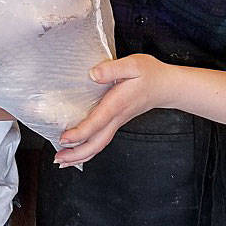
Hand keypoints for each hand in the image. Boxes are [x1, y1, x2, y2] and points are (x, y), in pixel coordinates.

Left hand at [52, 53, 178, 166]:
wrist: (167, 86)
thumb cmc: (150, 74)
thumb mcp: (133, 64)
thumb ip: (112, 69)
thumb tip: (94, 74)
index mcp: (117, 104)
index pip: (97, 123)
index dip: (80, 133)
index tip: (64, 138)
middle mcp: (116, 117)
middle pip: (96, 143)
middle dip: (77, 153)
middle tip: (58, 158)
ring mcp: (117, 122)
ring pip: (99, 145)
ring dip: (80, 155)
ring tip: (63, 160)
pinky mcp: (117, 122)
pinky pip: (102, 140)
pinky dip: (88, 149)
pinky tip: (79, 150)